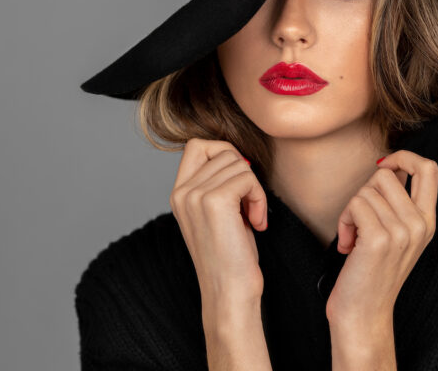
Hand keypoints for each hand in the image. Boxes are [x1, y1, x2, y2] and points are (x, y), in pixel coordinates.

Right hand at [169, 138, 267, 303]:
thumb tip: (237, 157)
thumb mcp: (216, 214)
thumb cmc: (230, 256)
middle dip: (244, 176)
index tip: (237, 186)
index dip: (224, 155)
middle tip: (247, 206)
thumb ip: (216, 184)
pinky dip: (259, 198)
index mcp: (178, 193)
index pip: (197, 145)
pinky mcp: (214, 201)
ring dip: (254, 189)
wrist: (228, 291)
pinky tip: (255, 223)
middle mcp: (182, 192)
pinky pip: (248, 177)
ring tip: (250, 218)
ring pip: (238, 163)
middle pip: (223, 151)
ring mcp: (195, 195)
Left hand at [326, 150, 437, 327]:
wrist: (364, 315)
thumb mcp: (397, 236)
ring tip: (355, 238)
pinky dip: (344, 221)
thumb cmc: (373, 273)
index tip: (384, 166)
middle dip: (365, 192)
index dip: (404, 156)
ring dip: (351, 211)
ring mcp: (401, 232)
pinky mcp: (379, 239)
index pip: (429, 168)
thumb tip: (388, 166)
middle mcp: (419, 225)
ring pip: (366, 190)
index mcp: (428, 221)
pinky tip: (349, 244)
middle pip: (386, 175)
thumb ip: (399, 204)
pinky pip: (354, 205)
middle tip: (361, 221)